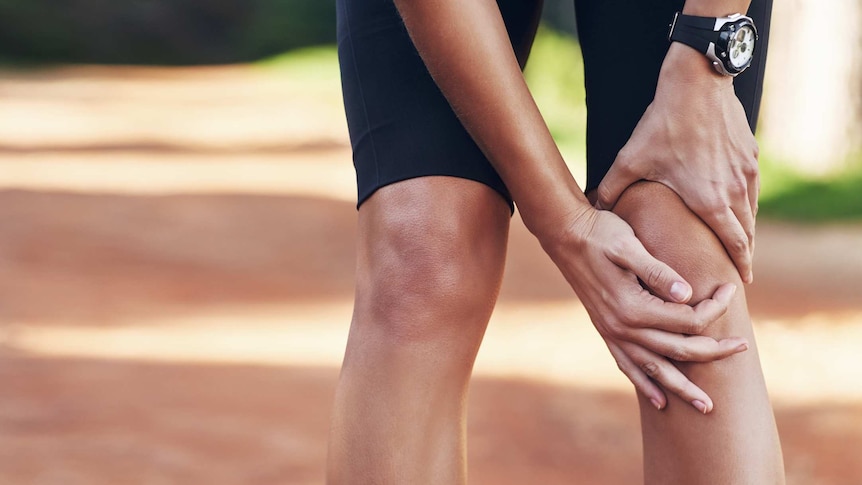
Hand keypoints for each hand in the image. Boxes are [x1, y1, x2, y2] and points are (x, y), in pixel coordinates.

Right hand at [541, 205, 746, 411]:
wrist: (564, 235)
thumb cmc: (601, 234)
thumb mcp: (630, 245)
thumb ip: (658, 271)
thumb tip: (687, 294)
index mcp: (633, 307)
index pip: (687, 319)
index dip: (714, 308)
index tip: (730, 290)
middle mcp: (623, 327)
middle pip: (678, 349)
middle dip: (713, 352)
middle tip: (742, 348)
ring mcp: (613, 333)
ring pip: (655, 369)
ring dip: (682, 389)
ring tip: (706, 407)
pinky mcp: (606, 332)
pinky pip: (628, 366)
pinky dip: (645, 384)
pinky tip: (659, 401)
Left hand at [596, 44, 759, 283]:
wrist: (697, 84)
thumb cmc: (663, 125)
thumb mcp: (630, 160)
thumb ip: (610, 188)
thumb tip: (591, 208)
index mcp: (709, 200)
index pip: (732, 243)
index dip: (739, 264)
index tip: (742, 282)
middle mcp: (734, 190)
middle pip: (747, 232)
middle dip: (744, 254)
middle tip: (740, 272)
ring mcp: (746, 172)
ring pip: (752, 210)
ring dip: (748, 230)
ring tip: (741, 244)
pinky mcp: (751, 154)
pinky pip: (753, 188)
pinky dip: (748, 204)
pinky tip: (738, 206)